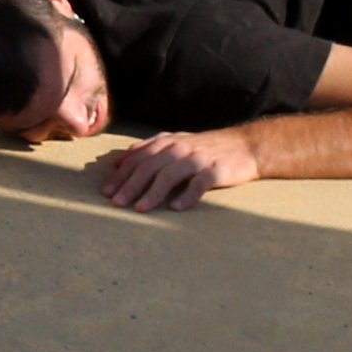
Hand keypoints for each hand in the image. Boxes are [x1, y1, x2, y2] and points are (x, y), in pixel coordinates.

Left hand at [98, 129, 257, 211]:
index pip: (138, 158)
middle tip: (115, 202)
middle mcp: (179, 148)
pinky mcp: (215, 170)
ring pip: (169, 175)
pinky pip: (198, 183)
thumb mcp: (176, 142)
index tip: (106, 191)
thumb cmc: (206, 148)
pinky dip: (187, 195)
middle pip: (149, 167)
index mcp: (167, 142)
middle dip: (130, 185)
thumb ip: (150, 149)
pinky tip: (176, 208)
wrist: (245, 146)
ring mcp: (197, 158)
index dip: (120, 174)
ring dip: (152, 193)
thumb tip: (120, 160)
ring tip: (139, 209)